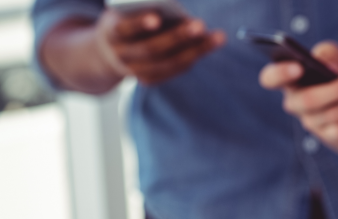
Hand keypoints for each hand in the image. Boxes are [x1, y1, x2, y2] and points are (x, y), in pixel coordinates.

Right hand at [95, 9, 224, 83]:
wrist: (108, 50)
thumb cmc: (126, 19)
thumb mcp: (128, 9)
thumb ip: (145, 6)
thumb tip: (175, 7)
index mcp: (112, 32)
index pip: (125, 29)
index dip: (140, 24)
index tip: (156, 18)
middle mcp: (121, 55)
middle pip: (152, 49)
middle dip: (178, 37)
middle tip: (200, 25)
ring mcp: (135, 71)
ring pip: (167, 63)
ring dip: (195, 50)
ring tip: (217, 37)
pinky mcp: (148, 79)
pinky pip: (173, 70)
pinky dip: (191, 57)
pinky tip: (207, 45)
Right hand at [260, 42, 337, 160]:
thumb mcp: (335, 57)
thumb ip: (328, 54)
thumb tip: (328, 66)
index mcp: (290, 80)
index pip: (270, 78)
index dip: (279, 74)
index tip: (298, 67)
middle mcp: (296, 103)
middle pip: (307, 101)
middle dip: (334, 90)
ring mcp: (312, 122)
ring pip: (330, 115)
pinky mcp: (330, 137)